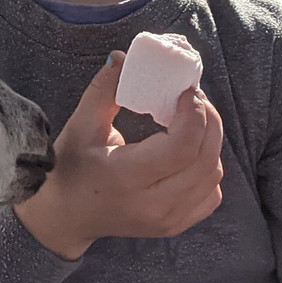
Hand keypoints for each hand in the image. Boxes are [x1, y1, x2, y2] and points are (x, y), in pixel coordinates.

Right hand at [14, 51, 223, 259]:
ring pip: (213, 175)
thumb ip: (104, 90)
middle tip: (195, 99)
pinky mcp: (176, 225)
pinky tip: (190, 151)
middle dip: (209, 122)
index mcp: (126, 179)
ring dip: (210, 142)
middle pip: (205, 161)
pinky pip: (212, 193)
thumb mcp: (81, 126)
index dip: (193, 116)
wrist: (68, 216)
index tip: (187, 92)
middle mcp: (153, 205)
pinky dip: (209, 167)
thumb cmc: (71, 168)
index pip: (181, 148)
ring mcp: (168, 220)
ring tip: (193, 120)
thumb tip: (122, 57)